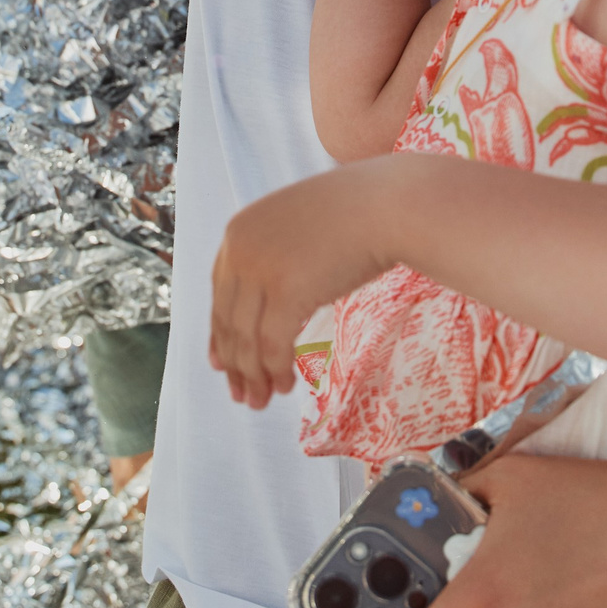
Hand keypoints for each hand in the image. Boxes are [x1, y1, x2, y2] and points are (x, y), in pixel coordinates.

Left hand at [208, 160, 402, 409]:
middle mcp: (240, 247)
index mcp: (238, 230)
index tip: (222, 364)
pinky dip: (276, 370)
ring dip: (255, 376)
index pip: (219, 293)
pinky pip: (273, 344)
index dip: (219, 334)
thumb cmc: (355, 215)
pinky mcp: (286, 291)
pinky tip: (286, 386)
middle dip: (235, 364)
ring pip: (247, 338)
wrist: (387, 206)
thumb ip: (272, 258)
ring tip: (263, 401)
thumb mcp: (296, 229)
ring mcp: (261, 268)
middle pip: (229, 319)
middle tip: (243, 395)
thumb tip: (263, 307)